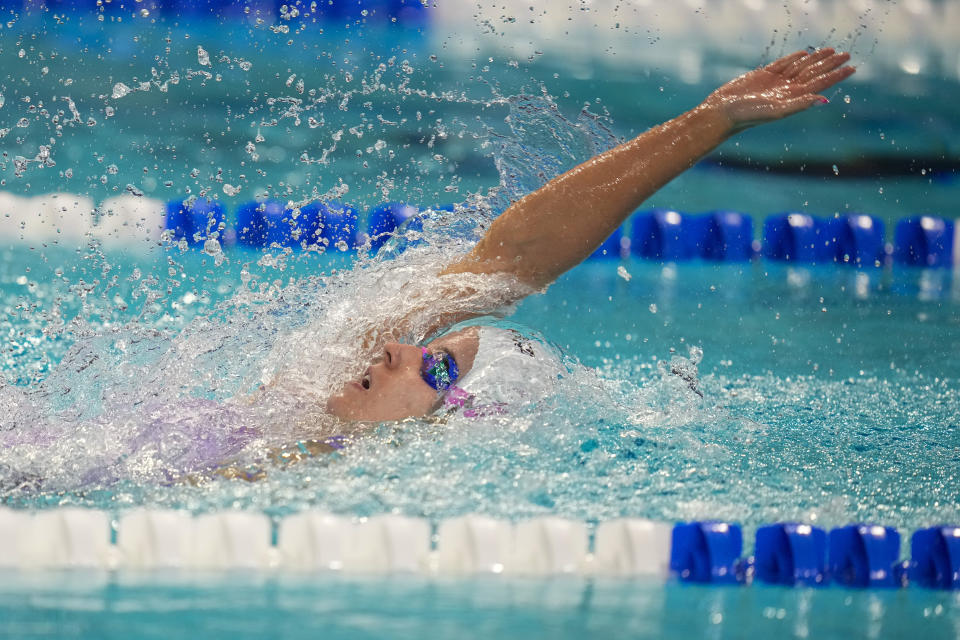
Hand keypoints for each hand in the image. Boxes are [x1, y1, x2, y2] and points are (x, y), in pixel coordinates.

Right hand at [704, 48, 854, 131]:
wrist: (724, 112)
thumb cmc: (747, 115)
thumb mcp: (775, 111)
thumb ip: (798, 105)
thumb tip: (822, 99)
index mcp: (793, 98)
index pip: (820, 83)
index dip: (836, 75)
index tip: (852, 67)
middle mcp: (787, 89)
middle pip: (814, 73)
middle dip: (830, 64)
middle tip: (846, 54)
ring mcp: (775, 82)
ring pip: (801, 67)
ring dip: (815, 59)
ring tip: (830, 51)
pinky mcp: (762, 76)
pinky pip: (783, 64)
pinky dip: (794, 58)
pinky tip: (803, 54)